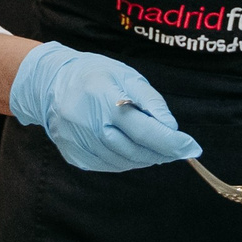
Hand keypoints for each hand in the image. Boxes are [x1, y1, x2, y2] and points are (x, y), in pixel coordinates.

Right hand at [7, 42, 200, 172]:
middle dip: (163, 152)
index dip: (170, 142)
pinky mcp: (75, 156)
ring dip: (147, 158)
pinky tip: (132, 148)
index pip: (144, 129)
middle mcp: (89, 125)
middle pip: (136, 150)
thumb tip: (171, 128)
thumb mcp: (126, 75)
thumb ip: (150, 101)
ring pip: (125, 162)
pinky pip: (110, 165)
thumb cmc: (94, 75)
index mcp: (103, 100)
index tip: (191, 147)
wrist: (50, 85)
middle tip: (179, 148)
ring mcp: (80, 144)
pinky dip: (127, 160)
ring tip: (156, 147)